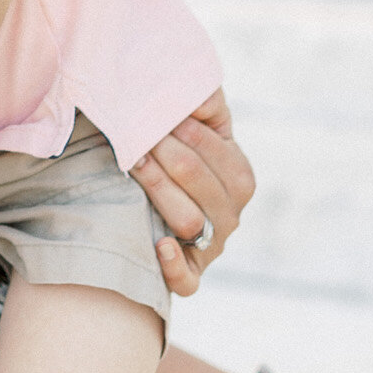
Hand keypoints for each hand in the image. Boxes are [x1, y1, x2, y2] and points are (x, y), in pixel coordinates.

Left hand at [130, 88, 253, 295]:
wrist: (140, 204)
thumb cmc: (169, 154)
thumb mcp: (190, 125)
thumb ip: (202, 102)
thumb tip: (199, 91)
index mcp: (239, 178)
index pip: (221, 155)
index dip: (188, 132)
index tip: (158, 113)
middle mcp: (230, 215)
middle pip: (201, 184)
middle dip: (168, 153)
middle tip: (136, 133)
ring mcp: (210, 247)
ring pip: (190, 220)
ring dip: (160, 190)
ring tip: (134, 163)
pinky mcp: (187, 276)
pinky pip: (187, 280)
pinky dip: (175, 266)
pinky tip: (160, 245)